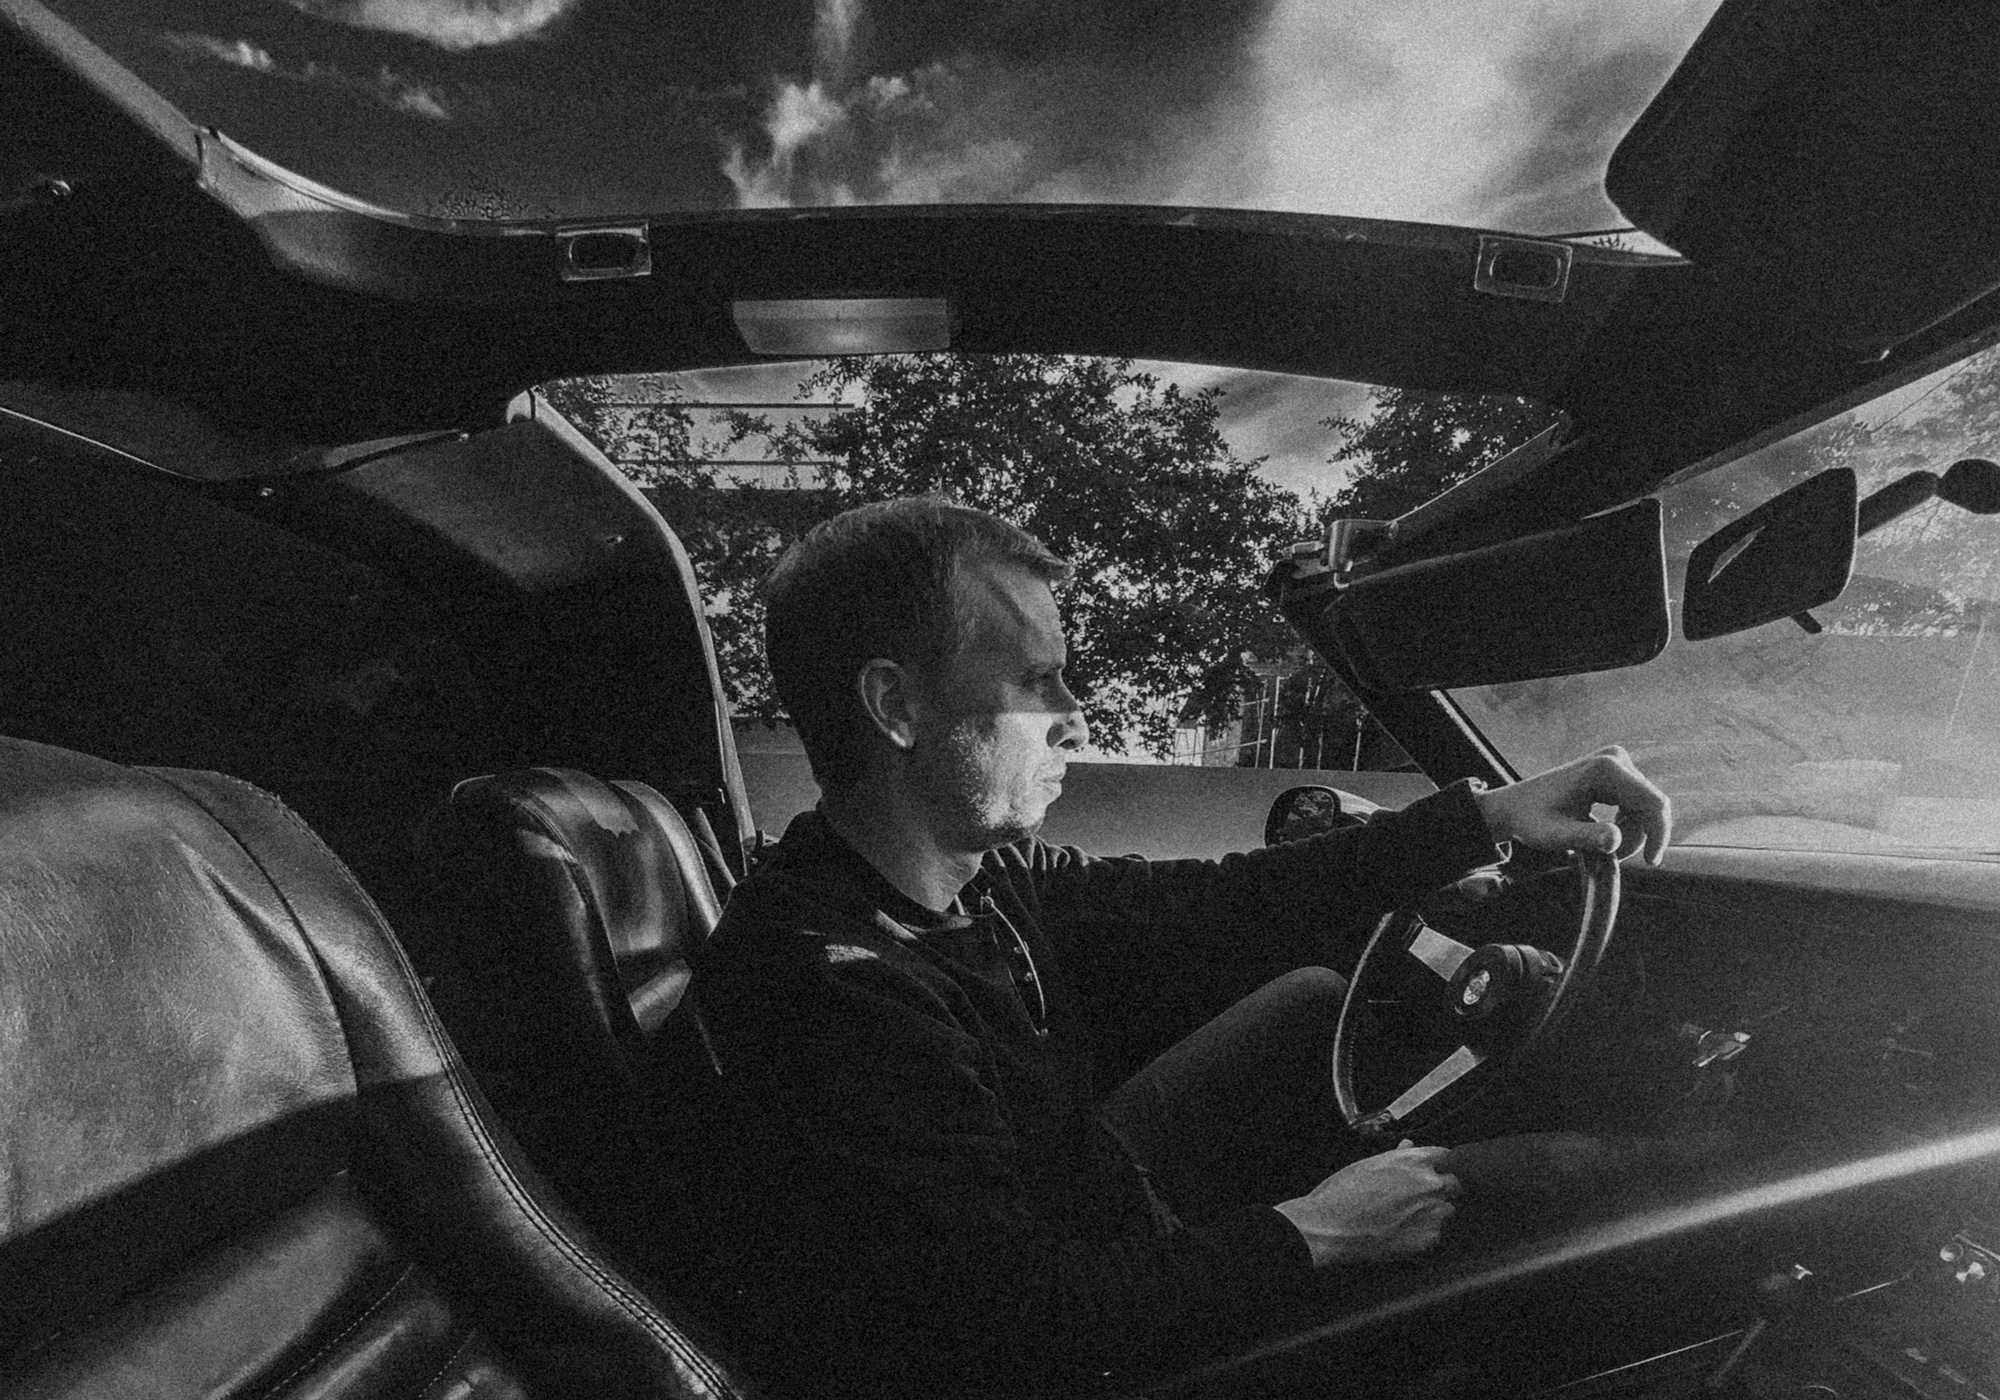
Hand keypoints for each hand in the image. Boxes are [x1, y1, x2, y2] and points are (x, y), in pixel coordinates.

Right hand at [1274, 1140, 1459, 1267]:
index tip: (1433, 1171)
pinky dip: (1423, 1235)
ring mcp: (1433, 1213)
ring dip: (1434, 1213)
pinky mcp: (1429, 1239)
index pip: (1447, 1156)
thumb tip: (1409, 1145)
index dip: (1439, 1165)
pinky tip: (1402, 1233)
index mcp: (1415, 1160)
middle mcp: (1431, 1184)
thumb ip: (1397, 1156)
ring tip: (1406, 1218)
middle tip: (1418, 1197)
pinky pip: (1435, 1235)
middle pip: (1454, 1184)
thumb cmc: (1343, 1192)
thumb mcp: (1368, 1165)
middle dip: (1441, 1189)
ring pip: (1447, 1211)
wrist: (1331, 1226)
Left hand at [1473, 745, 1670, 865]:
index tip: (1651, 862)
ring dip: (1631, 833)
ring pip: (1646, 807)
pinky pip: (1638, 802)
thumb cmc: (1531, 820)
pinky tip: (1603, 833)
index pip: (1654, 803)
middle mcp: (1615, 758)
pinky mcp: (1616, 769)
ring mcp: (1616, 761)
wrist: (1515, 805)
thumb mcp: (1554, 835)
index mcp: (1605, 769)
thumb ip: (1585, 838)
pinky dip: (1627, 824)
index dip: (1659, 835)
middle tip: (1610, 858)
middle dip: (1637, 837)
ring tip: (1600, 847)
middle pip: (1652, 806)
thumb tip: (1615, 840)